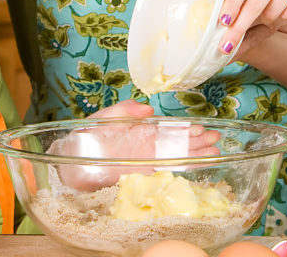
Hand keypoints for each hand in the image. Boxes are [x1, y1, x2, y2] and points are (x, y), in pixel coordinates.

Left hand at [56, 100, 220, 189]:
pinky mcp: (137, 176)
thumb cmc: (84, 138)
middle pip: (176, 145)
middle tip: (217, 140)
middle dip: (197, 143)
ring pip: (174, 158)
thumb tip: (148, 110)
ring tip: (214, 152)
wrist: (68, 162)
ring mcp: (143, 162)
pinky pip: (162, 172)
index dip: (184, 130)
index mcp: (138, 132)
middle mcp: (145, 147)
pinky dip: (179, 170)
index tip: (202, 128)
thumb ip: (124, 111)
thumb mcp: (104, 117)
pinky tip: (194, 167)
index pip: (167, 130)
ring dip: (194, 156)